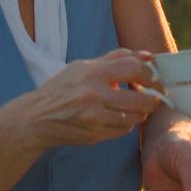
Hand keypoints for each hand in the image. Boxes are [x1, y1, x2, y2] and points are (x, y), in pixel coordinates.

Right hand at [12, 48, 159, 148]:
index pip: (135, 69)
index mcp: (92, 74)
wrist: (37, 118)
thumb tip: (146, 55)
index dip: (151, 74)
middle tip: (153, 97)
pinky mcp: (95, 135)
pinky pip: (123, 131)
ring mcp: (94, 118)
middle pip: (142, 99)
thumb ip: (116, 59)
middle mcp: (94, 95)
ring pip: (135, 118)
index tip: (153, 77)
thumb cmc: (62, 89)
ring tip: (134, 106)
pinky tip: (118, 117)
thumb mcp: (83, 67)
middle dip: (153, 99)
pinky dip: (126, 124)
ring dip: (140, 113)